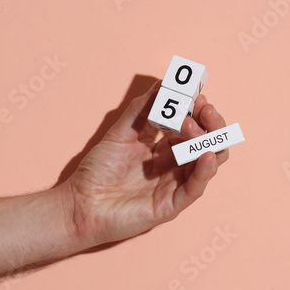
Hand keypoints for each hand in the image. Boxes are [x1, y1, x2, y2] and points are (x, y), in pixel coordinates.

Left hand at [61, 80, 229, 247]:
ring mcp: (174, 185)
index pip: (191, 128)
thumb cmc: (97, 171)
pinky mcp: (170, 205)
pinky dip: (203, 171)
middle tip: (203, 108)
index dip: (196, 112)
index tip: (195, 95)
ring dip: (207, 142)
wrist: (79, 203)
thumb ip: (141, 109)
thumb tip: (163, 84)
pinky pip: (194, 188)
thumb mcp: (120, 132)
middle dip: (209, 124)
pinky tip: (205, 154)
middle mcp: (173, 166)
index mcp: (163, 149)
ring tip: (193, 128)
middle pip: (205, 144)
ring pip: (206, 163)